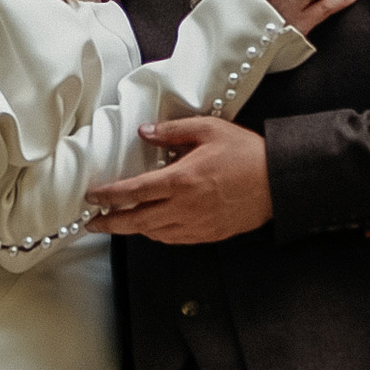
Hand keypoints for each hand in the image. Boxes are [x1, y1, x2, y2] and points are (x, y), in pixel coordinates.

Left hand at [85, 115, 273, 242]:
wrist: (278, 181)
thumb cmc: (247, 154)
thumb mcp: (208, 129)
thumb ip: (172, 131)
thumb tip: (146, 132)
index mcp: (181, 180)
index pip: (133, 191)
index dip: (108, 195)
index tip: (92, 196)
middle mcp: (184, 207)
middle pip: (136, 221)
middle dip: (110, 223)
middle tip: (93, 222)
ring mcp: (196, 224)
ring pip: (153, 233)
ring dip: (133, 229)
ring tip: (120, 223)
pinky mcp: (208, 234)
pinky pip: (173, 239)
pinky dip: (157, 235)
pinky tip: (153, 228)